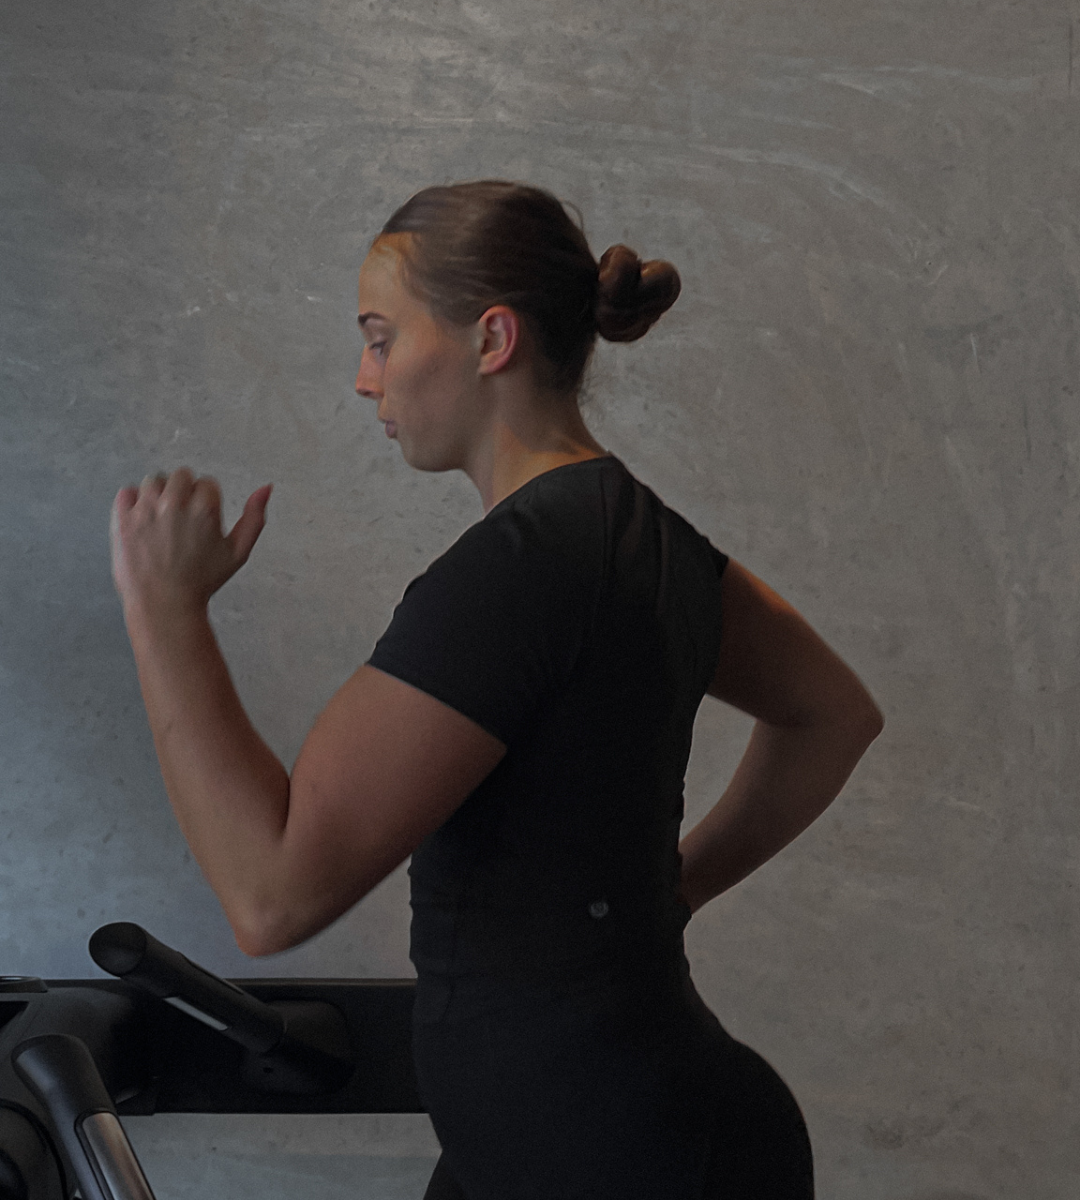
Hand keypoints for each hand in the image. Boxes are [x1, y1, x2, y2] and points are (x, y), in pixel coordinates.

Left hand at [110, 468, 271, 616]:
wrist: (164, 604)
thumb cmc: (202, 581)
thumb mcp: (238, 552)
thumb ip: (254, 517)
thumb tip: (265, 488)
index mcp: (204, 509)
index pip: (207, 483)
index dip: (207, 501)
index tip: (202, 520)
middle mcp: (174, 504)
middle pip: (181, 475)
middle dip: (184, 492)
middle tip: (182, 519)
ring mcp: (145, 510)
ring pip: (154, 480)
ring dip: (159, 494)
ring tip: (162, 519)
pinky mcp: (123, 519)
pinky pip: (127, 492)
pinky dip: (133, 502)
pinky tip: (143, 520)